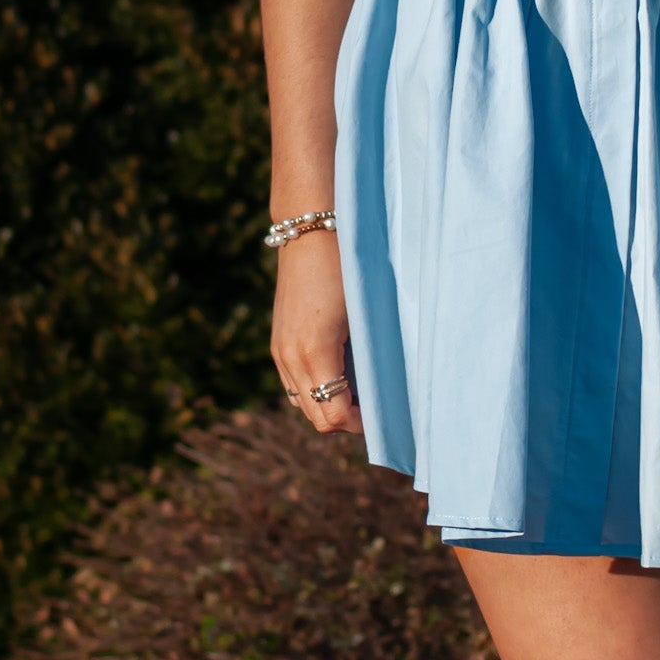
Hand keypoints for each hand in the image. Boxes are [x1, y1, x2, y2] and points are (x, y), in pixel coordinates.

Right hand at [270, 226, 363, 435]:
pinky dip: (313, 390)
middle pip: (316, 416)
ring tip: (356, 394)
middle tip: (373, 410)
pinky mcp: (277, 343)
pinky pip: (293, 385)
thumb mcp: (362, 316)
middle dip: (344, 420)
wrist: (309, 236)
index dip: (358, 423)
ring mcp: (280, 352)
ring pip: (302, 404)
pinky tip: (336, 376)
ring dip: (327, 406)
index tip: (382, 416)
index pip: (334, 414)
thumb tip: (378, 389)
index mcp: (315, 352)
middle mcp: (291, 358)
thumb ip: (365, 356)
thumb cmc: (347, 269)